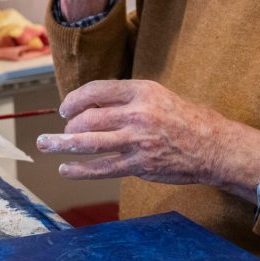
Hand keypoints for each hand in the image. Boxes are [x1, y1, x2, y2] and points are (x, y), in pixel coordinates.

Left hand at [37, 79, 259, 202]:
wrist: (213, 145)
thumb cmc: (184, 118)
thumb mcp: (157, 96)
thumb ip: (126, 99)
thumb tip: (90, 106)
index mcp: (141, 90)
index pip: (96, 91)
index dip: (74, 99)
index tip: (65, 108)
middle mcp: (137, 113)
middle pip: (88, 118)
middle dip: (66, 126)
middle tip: (55, 133)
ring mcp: (137, 140)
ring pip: (90, 143)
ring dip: (62, 144)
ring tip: (46, 145)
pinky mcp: (139, 164)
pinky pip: (102, 168)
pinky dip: (80, 170)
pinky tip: (67, 169)